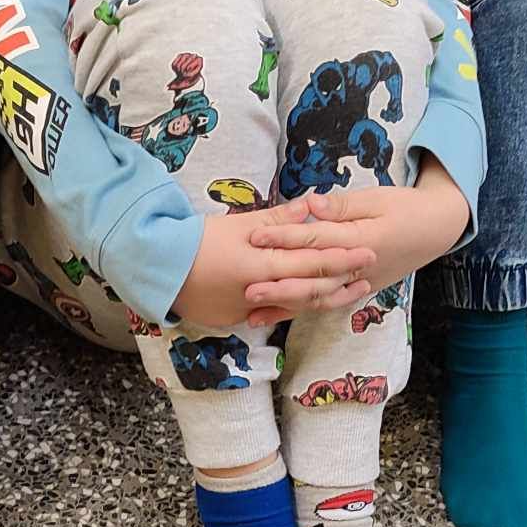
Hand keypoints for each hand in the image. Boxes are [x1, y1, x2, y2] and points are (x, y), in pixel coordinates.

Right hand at [172, 211, 378, 327]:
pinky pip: (273, 313)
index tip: (366, 251)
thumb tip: (310, 207)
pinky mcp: (236, 319)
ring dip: (325, 299)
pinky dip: (294, 306)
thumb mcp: (238, 225)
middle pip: (310, 290)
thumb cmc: (196, 242)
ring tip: (349, 290)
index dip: (342, 258)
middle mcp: (259, 294)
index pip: (311, 263)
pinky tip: (311, 301)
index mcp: (261, 266)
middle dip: (342, 281)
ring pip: (295, 306)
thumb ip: (277, 219)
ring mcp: (248, 311)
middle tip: (369, 272)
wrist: (157, 271)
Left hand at [241, 161, 469, 326]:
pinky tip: (274, 316)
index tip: (255, 237)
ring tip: (253, 310)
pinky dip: (299, 311)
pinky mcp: (357, 290)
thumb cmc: (405, 207)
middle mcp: (360, 268)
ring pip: (318, 298)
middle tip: (247, 287)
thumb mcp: (378, 198)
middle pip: (314, 278)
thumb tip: (311, 204)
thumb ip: (343, 205)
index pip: (318, 239)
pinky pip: (325, 304)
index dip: (285, 238)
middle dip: (279, 284)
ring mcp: (359, 284)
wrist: (436, 229)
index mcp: (364, 240)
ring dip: (285, 305)